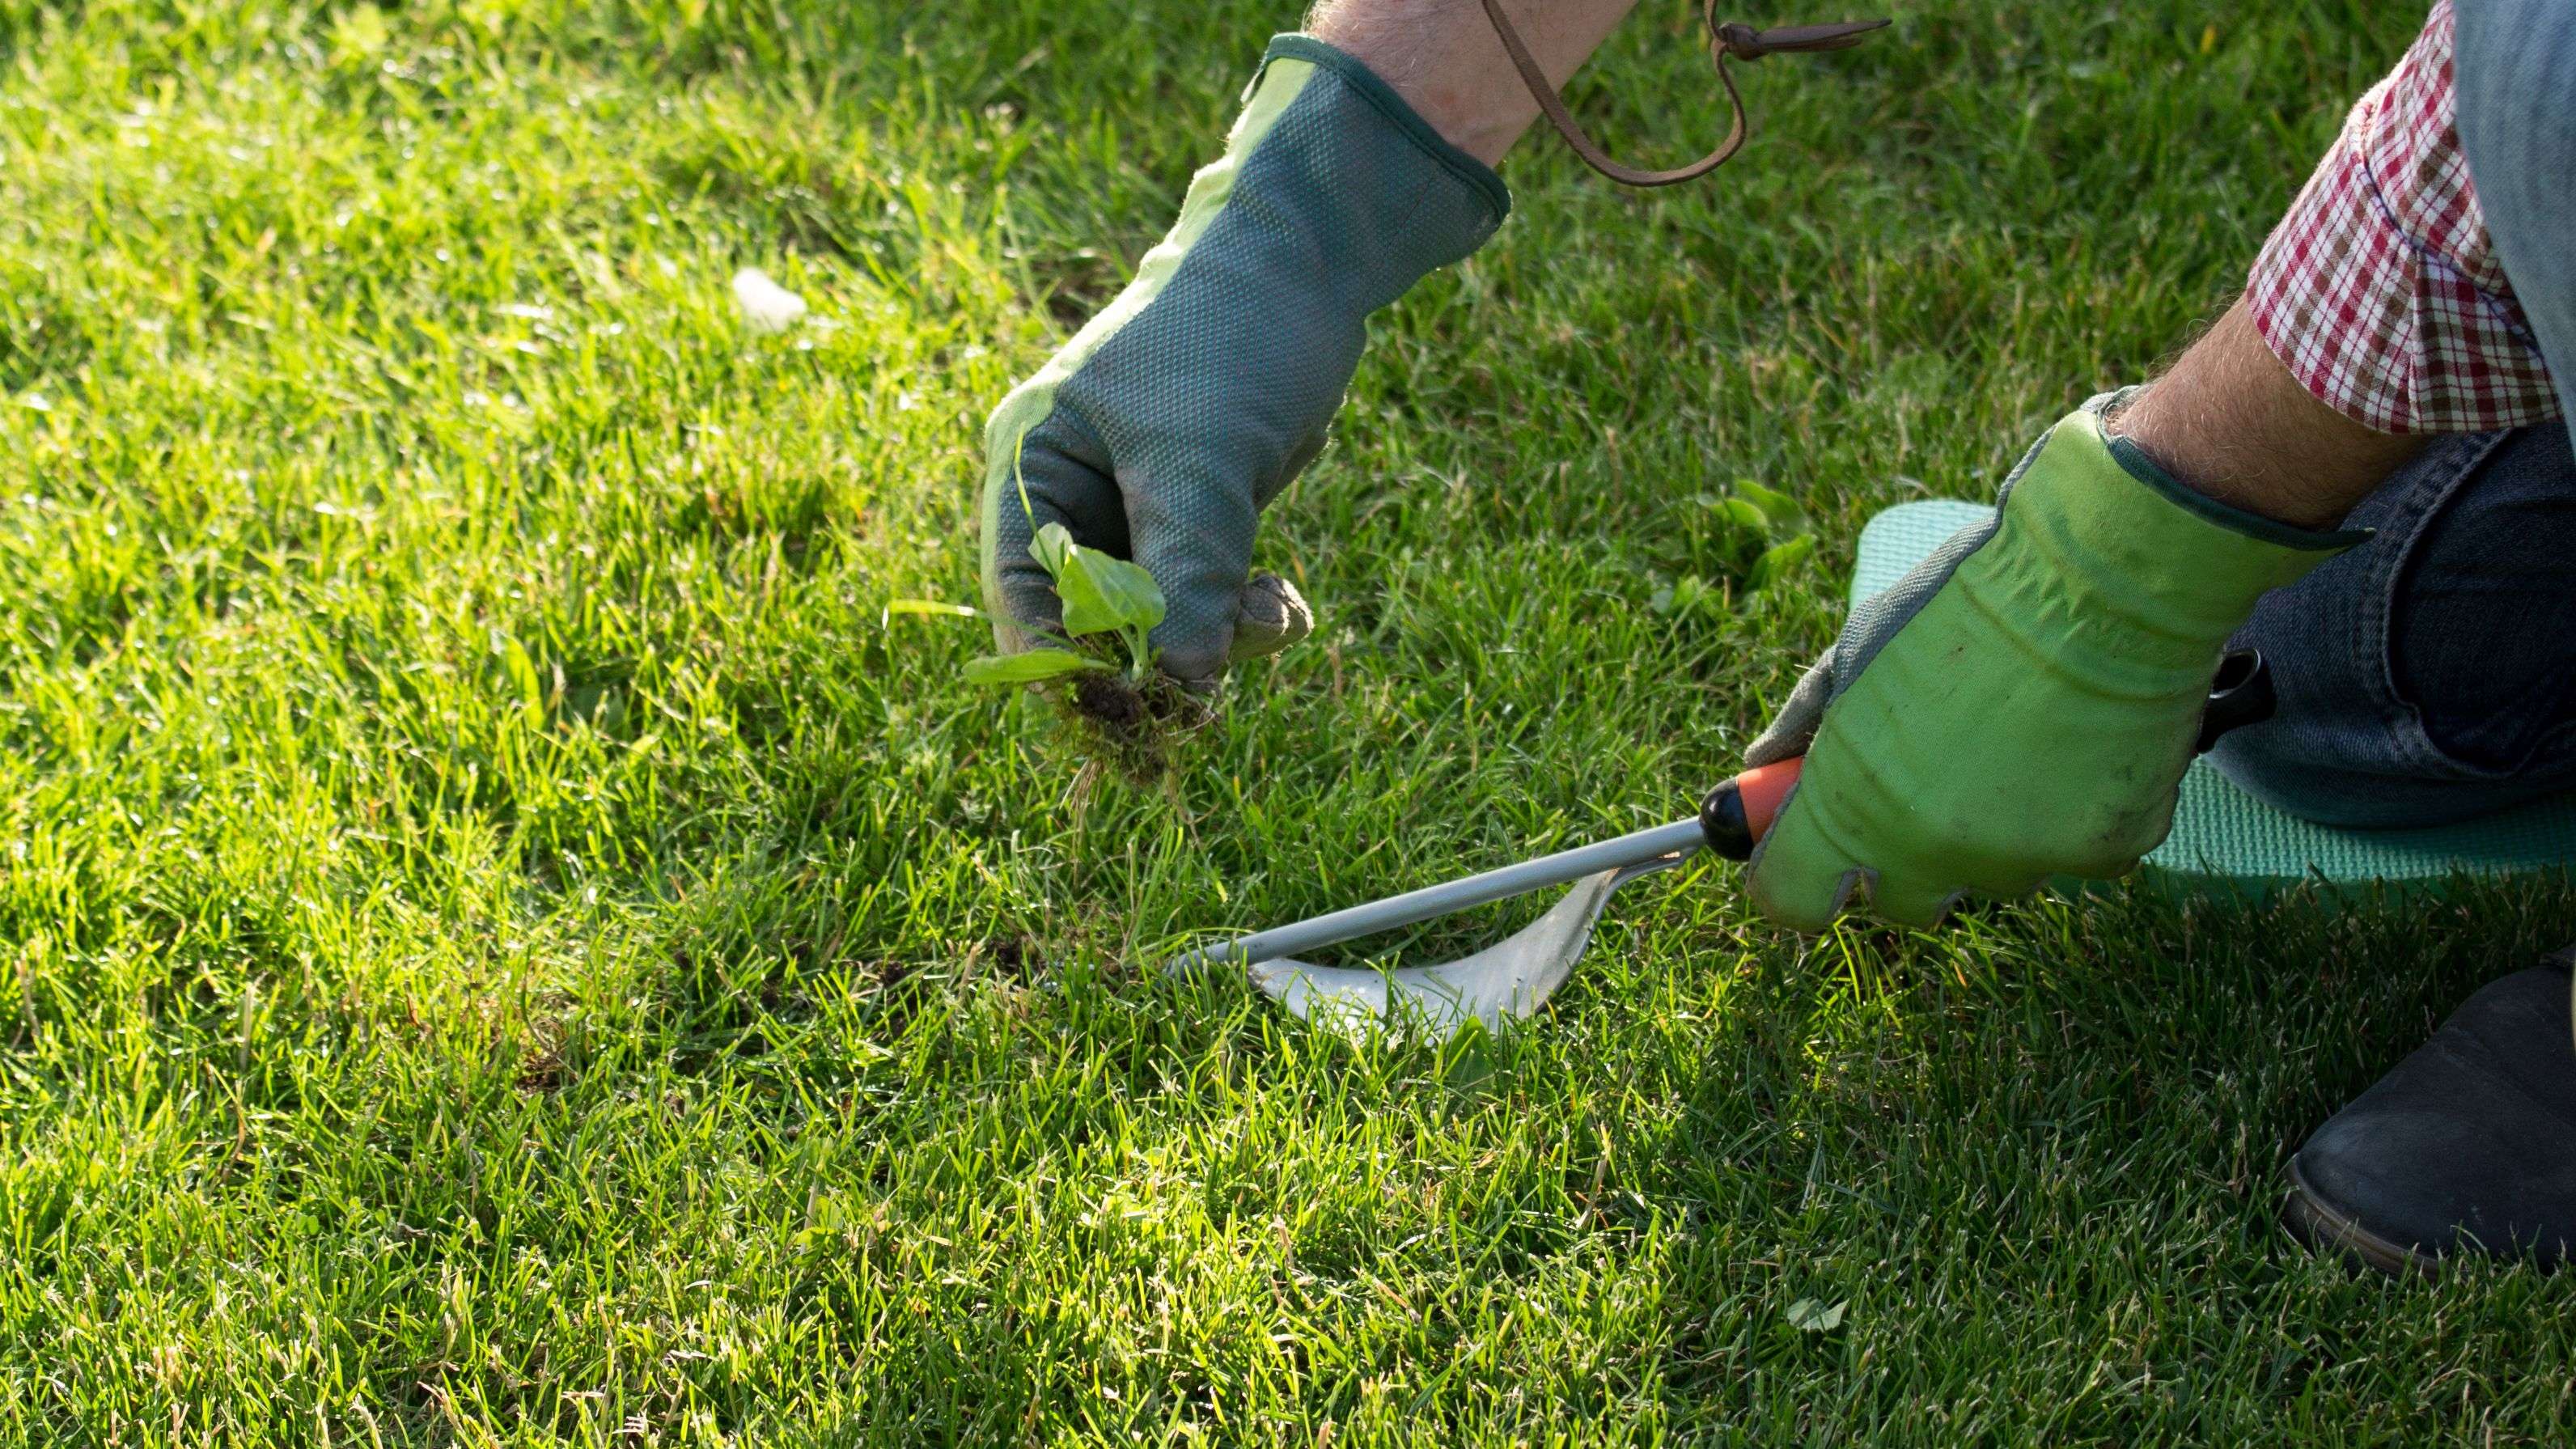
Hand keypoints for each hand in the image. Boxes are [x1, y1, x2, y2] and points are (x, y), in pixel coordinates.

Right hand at [978, 36, 1508, 686]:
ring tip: (1278, 619)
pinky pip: (1205, 600)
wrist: (1312, 269)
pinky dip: (1244, 616)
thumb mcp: (1203, 458)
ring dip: (1215, 642)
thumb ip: (1186, 571)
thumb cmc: (1232, 336)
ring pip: (1158, 621)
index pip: (1021, 593)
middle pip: (1089, 623)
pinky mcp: (1195, 520)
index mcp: (1034, 463)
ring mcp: (1136, 512)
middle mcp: (1073, 496)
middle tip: (1206, 711)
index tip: (1121, 714)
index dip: (1063, 664)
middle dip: (1152, 662)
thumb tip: (1180, 689)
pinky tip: (1287, 608)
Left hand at [1742, 400, 2362, 929]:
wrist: (2101, 578)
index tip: (1799, 853)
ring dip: (1985, 834)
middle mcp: (1931, 852)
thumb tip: (1762, 766)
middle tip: (1919, 782)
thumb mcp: (1857, 648)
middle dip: (1895, 856)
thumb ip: (1802, 722)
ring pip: (1988, 875)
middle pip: (1898, 901)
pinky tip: (2072, 744)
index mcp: (1853, 804)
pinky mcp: (2104, 851)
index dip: (1790, 875)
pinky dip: (2067, 813)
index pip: (1792, 898)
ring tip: (2011, 738)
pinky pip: (2070, 853)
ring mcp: (2021, 858)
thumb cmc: (1966, 602)